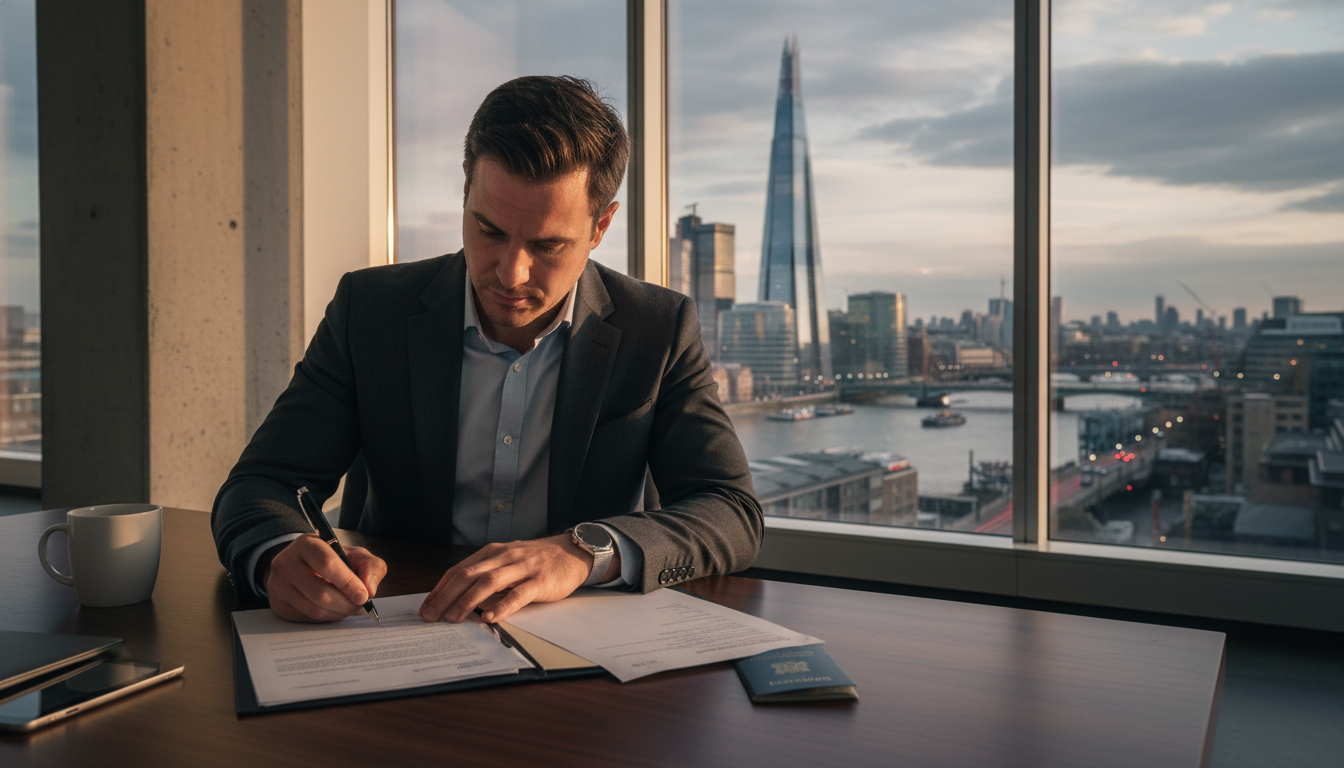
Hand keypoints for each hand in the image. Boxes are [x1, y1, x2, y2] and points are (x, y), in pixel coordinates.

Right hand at [264, 534, 387, 622]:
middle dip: (346, 604)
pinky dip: (327, 618)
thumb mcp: (355, 555)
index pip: (327, 564)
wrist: (303, 565)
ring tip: (350, 607)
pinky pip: (307, 619)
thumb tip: (370, 589)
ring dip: (339, 613)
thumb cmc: (334, 559)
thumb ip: (371, 567)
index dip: (348, 583)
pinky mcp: (277, 605)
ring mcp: (277, 585)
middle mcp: (286, 563)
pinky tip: (334, 610)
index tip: (364, 596)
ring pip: (314, 610)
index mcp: (306, 544)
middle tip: (362, 607)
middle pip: (320, 593)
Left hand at [418, 534, 618, 624]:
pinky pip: (518, 594)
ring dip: (468, 601)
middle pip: (468, 575)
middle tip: (430, 616)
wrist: (572, 552)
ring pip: (489, 582)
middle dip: (446, 596)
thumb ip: (487, 575)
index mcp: (492, 553)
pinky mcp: (540, 581)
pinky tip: (490, 617)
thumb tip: (458, 599)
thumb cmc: (537, 561)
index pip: (459, 570)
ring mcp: (522, 568)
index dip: (440, 589)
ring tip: (454, 618)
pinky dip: (503, 606)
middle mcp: (504, 557)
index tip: (426, 607)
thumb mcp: (508, 561)